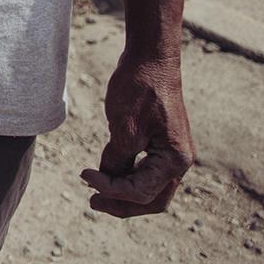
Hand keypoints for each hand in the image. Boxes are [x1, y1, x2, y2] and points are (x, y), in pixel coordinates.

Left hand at [81, 51, 194, 216]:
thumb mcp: (124, 128)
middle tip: (92, 202)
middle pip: (151, 199)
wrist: (150, 59)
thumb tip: (107, 179)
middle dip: (121, 204)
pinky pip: (146, 172)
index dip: (110, 189)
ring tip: (95, 193)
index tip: (84, 176)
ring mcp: (171, 154)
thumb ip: (117, 159)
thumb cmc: (140, 89)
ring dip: (123, 194)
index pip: (141, 191)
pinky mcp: (161, 145)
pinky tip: (106, 173)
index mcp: (174, 160)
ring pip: (150, 189)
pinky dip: (127, 177)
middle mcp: (178, 162)